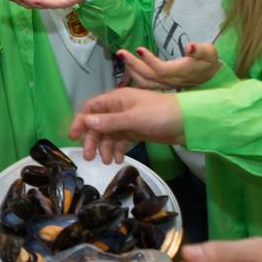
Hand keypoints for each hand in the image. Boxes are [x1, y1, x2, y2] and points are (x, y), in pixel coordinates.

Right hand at [68, 87, 183, 162]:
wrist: (188, 122)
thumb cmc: (161, 114)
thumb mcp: (133, 118)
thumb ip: (110, 121)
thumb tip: (86, 122)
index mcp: (117, 100)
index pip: (91, 108)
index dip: (80, 121)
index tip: (73, 137)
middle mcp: (119, 109)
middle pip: (98, 124)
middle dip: (92, 140)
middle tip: (90, 157)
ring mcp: (128, 121)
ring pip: (109, 134)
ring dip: (105, 147)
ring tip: (107, 161)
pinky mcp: (137, 132)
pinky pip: (121, 140)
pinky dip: (117, 149)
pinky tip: (117, 159)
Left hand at [119, 43, 220, 89]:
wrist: (211, 77)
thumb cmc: (208, 62)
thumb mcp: (209, 53)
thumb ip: (199, 49)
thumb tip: (190, 46)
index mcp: (180, 72)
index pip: (161, 69)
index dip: (150, 61)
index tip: (139, 49)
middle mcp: (171, 81)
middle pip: (148, 76)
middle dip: (133, 65)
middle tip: (120, 52)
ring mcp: (166, 85)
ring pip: (145, 82)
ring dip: (131, 70)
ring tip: (122, 57)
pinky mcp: (162, 85)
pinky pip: (145, 85)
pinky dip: (134, 77)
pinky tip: (127, 67)